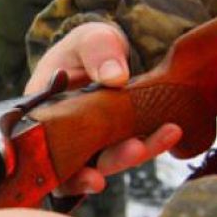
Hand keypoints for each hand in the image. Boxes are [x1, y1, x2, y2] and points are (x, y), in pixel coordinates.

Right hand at [26, 22, 181, 195]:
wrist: (110, 48)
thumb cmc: (88, 45)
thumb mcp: (88, 40)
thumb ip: (97, 52)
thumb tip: (115, 77)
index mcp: (45, 116)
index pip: (48, 155)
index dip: (69, 175)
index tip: (93, 177)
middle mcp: (67, 137)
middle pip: (84, 165)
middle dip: (111, 162)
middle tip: (134, 151)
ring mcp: (95, 141)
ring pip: (113, 159)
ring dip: (138, 153)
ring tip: (165, 135)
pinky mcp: (120, 139)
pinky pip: (136, 146)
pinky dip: (154, 142)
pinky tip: (171, 132)